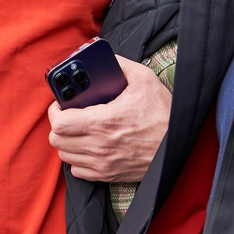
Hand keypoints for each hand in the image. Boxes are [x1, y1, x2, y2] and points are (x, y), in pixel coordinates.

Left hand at [47, 54, 171, 182]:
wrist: (179, 144)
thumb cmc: (163, 113)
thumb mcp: (144, 80)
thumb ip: (119, 65)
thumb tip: (102, 58)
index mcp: (104, 122)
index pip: (59, 123)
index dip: (55, 110)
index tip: (61, 103)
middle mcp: (100, 146)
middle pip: (57, 140)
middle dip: (59, 125)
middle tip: (69, 115)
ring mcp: (103, 163)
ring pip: (65, 156)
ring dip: (67, 141)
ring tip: (78, 129)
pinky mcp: (108, 175)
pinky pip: (77, 171)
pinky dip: (77, 159)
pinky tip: (87, 146)